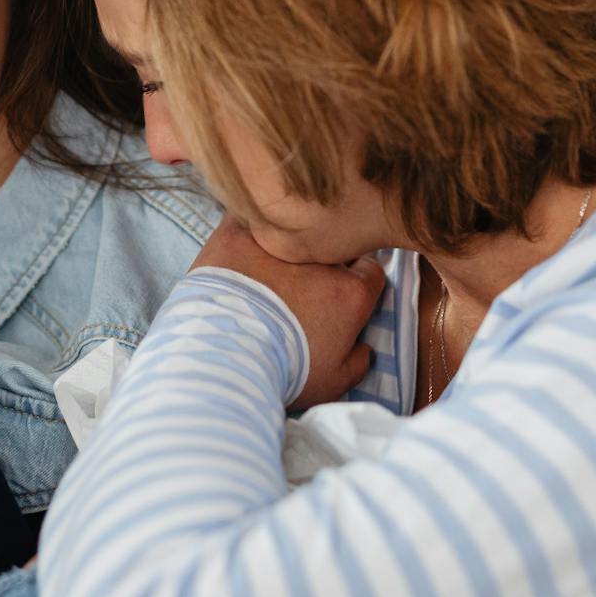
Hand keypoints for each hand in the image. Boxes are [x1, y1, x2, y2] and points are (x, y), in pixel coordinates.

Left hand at [190, 215, 385, 409]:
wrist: (225, 358)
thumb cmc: (281, 375)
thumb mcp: (332, 383)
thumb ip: (357, 362)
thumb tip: (365, 349)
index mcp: (349, 292)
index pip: (370, 270)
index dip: (357, 280)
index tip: (339, 292)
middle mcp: (320, 259)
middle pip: (332, 245)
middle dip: (323, 259)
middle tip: (299, 284)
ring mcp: (278, 241)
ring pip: (289, 227)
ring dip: (284, 241)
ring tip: (266, 264)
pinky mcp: (237, 234)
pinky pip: (246, 213)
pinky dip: (245, 224)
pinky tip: (238, 241)